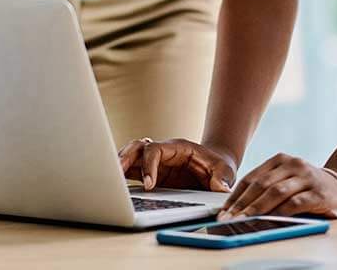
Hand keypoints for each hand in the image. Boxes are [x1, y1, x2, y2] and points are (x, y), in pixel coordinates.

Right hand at [117, 137, 235, 191]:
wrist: (216, 166)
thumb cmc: (218, 165)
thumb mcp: (225, 170)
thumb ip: (221, 178)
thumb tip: (219, 189)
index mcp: (178, 148)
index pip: (156, 150)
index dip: (149, 165)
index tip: (149, 185)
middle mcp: (163, 152)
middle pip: (138, 147)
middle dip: (125, 158)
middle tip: (116, 174)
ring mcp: (156, 162)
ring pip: (131, 155)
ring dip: (120, 164)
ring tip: (110, 180)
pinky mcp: (151, 173)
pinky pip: (132, 170)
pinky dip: (122, 175)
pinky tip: (115, 186)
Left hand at [217, 153, 336, 221]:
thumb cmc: (309, 187)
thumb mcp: (287, 181)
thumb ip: (267, 189)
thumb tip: (239, 209)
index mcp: (280, 160)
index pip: (252, 178)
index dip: (236, 195)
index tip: (224, 211)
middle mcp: (292, 164)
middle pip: (261, 184)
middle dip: (242, 203)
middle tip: (229, 218)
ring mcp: (306, 177)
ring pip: (276, 192)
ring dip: (257, 208)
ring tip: (244, 220)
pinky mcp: (319, 193)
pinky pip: (296, 202)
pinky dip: (281, 211)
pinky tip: (270, 219)